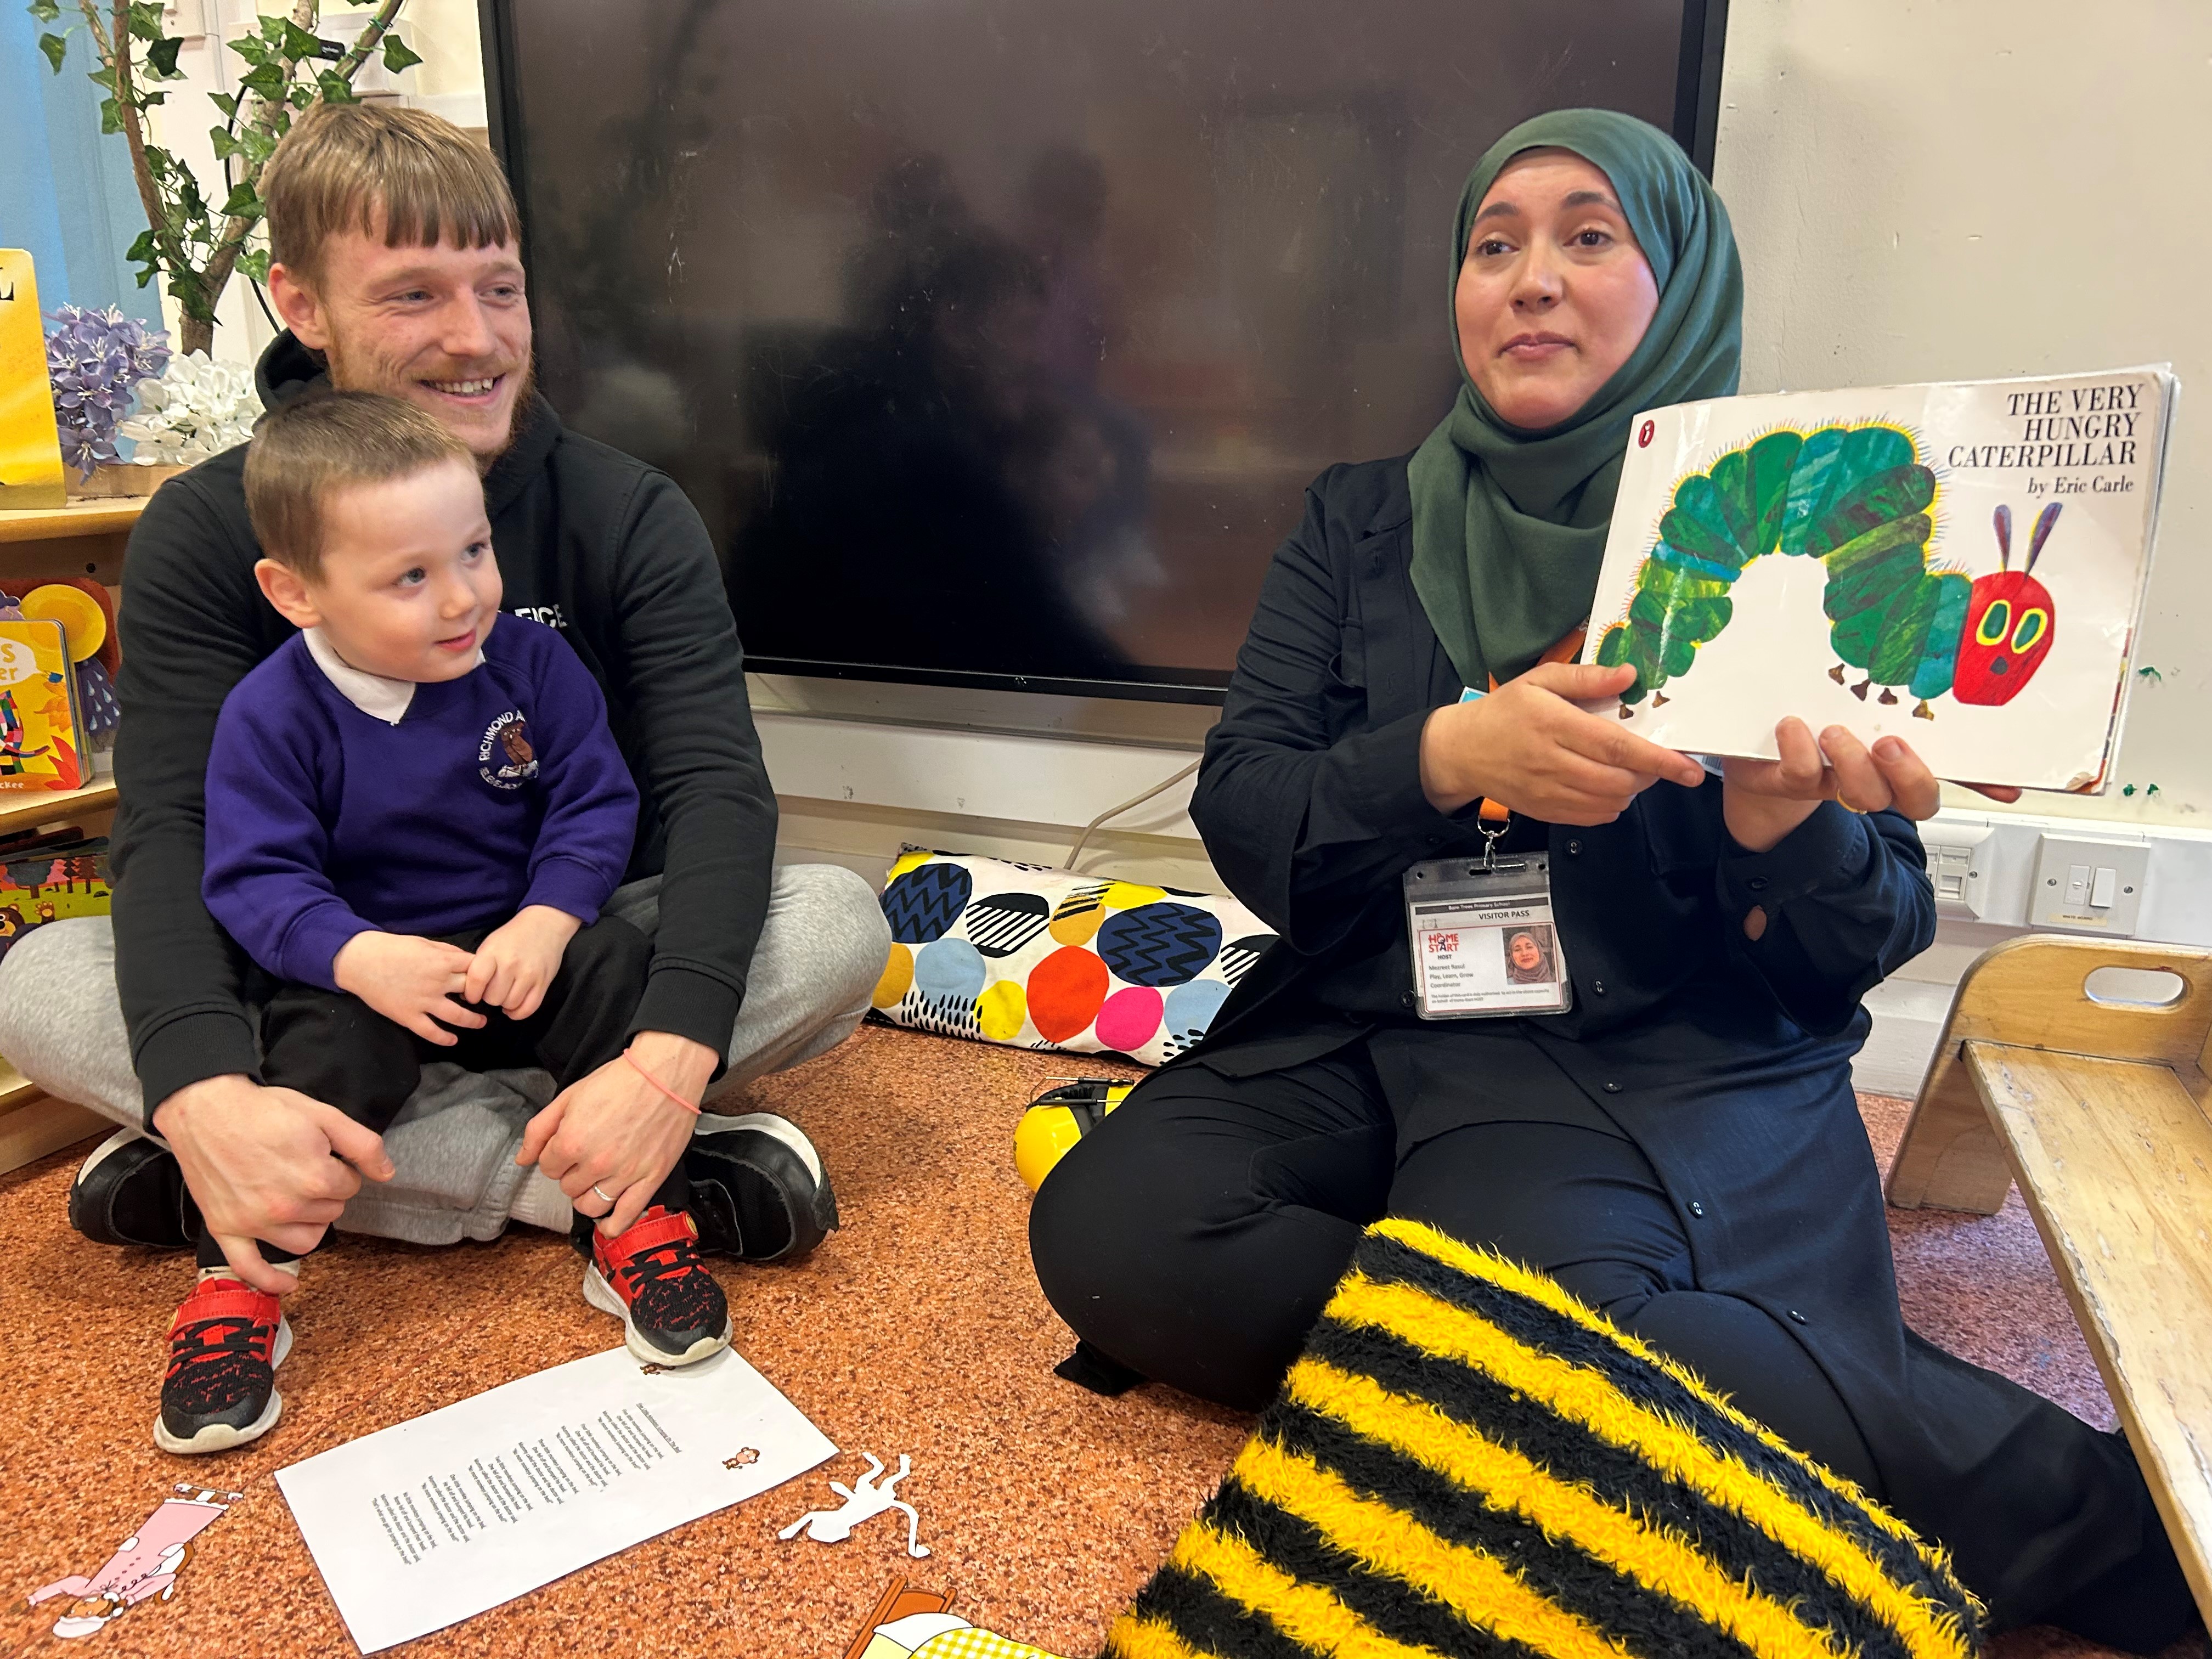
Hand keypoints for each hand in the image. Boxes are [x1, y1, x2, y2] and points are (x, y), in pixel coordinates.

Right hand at [152, 1072, 395, 1292]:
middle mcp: (286, 1207)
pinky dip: (268, 1280)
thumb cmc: (263, 1109)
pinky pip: (249, 1268)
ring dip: (309, 1223)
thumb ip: (363, 1145)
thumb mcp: (323, 1114)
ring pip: (305, 1241)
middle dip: (327, 1192)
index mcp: (315, 1178)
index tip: (324, 1155)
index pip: (351, 1187)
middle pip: (331, 1212)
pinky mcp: (226, 1229)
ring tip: (297, 1199)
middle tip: (304, 1168)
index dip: (341, 1169)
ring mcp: (254, 1222)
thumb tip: (387, 1174)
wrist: (204, 1109)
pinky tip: (287, 1286)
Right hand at [332, 931, 485, 1044]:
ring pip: (457, 1016)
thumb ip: (447, 951)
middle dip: (482, 996)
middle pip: (471, 992)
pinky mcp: (408, 1016)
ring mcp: (423, 1001)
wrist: (360, 960)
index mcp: (443, 962)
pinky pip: (431, 1032)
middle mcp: (438, 983)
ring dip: (473, 1021)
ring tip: (481, 1023)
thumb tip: (466, 958)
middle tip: (487, 1000)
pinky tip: (453, 1040)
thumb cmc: (392, 948)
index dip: (484, 973)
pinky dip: (444, 1038)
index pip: (475, 969)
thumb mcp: (424, 942)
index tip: (487, 978)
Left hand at [464, 906, 581, 1018]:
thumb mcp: (490, 945)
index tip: (472, 995)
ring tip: (505, 995)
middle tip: (493, 991)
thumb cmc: (512, 936)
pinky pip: (528, 1009)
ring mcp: (529, 974)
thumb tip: (465, 995)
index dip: (471, 994)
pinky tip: (513, 1006)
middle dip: (489, 998)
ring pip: (509, 1004)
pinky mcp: (543, 982)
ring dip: (504, 1004)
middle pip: (492, 998)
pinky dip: (518, 1013)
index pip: (475, 981)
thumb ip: (478, 967)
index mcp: (493, 952)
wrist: (545, 924)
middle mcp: (511, 964)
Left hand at [516, 1030, 717, 1234]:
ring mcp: (624, 1175)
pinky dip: (611, 1226)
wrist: (666, 1073)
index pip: (547, 1166)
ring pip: (590, 1205)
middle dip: (571, 1172)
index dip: (555, 1154)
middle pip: (567, 1186)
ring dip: (586, 1195)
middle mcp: (596, 1163)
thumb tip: (522, 1159)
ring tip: (595, 1179)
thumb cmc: (620, 1080)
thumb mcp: (570, 1096)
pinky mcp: (650, 1180)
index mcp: (571, 1141)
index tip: (569, 1143)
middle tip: (587, 1153)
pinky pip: (625, 1217)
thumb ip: (539, 1129)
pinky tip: (606, 1223)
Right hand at [1419, 662, 1705, 823]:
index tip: (1690, 767)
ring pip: (1608, 801)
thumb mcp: (1539, 680)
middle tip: (1658, 760)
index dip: (1658, 759)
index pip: (1615, 746)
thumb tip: (1629, 675)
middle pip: (1617, 779)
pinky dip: (1611, 806)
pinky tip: (1608, 787)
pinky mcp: (1544, 811)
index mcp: (1552, 723)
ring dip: (1632, 789)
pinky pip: (1592, 817)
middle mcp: (1551, 761)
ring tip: (1631, 771)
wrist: (1461, 750)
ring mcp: (1547, 791)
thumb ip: (1586, 677)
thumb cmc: (1504, 711)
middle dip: (1650, 775)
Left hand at [1722, 719, 2025, 851]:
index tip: (2009, 785)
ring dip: (1854, 764)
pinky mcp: (1788, 781)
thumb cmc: (1815, 725)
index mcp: (1897, 761)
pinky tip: (1793, 727)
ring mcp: (1834, 784)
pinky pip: (1801, 776)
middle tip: (1891, 745)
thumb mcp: (1860, 701)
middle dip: (1911, 776)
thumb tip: (1948, 673)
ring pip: (1862, 794)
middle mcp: (1874, 779)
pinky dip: (1798, 751)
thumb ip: (1900, 693)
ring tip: (1834, 733)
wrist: (1753, 753)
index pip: (1954, 775)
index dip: (1983, 784)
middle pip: (1916, 799)